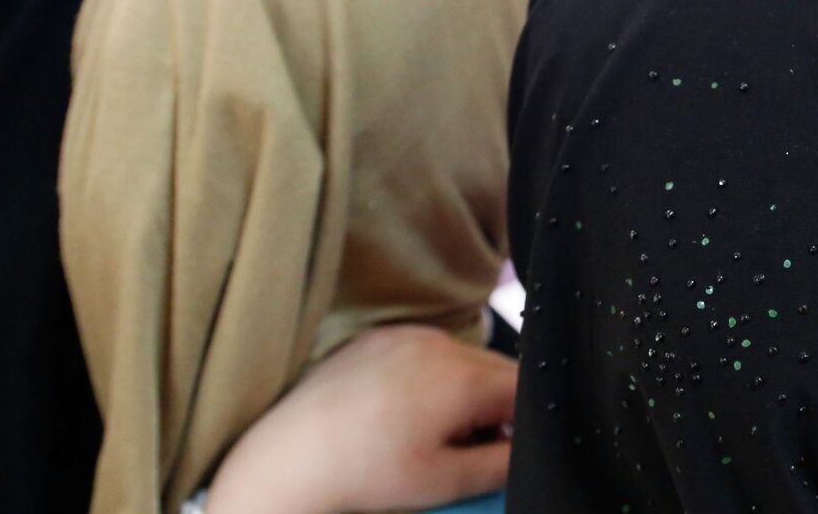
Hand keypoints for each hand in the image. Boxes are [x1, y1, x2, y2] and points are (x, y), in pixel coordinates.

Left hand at [206, 325, 517, 513]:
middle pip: (496, 370)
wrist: (289, 459)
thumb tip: (528, 451)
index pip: (525, 388)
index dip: (524, 421)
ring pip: (463, 360)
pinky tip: (405, 412)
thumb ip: (502, 465)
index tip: (509, 445)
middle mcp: (437, 345)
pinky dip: (430, 376)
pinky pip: (426, 351)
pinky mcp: (379, 337)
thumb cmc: (358, 472)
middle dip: (495, 406)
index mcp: (461, 378)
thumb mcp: (444, 482)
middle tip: (469, 445)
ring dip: (464, 390)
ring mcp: (405, 336)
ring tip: (431, 430)